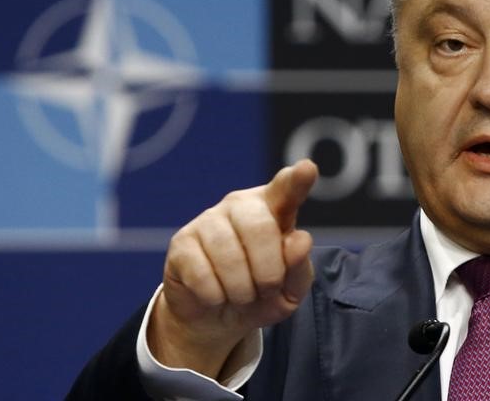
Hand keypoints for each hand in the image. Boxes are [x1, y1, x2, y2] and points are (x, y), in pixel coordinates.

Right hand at [147, 159, 318, 377]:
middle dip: (268, 273)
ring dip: (242, 291)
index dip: (298, 181)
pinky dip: (215, 297)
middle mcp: (240, 205)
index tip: (307, 169)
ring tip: (241, 296)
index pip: (287, 189)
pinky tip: (215, 295)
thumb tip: (300, 239)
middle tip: (266, 290)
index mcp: (275, 208)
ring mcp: (208, 220)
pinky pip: (202, 275)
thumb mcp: (289, 292)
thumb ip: (299, 268)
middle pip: (260, 228)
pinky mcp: (181, 242)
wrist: (216, 320)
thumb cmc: (260, 296)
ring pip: (229, 256)